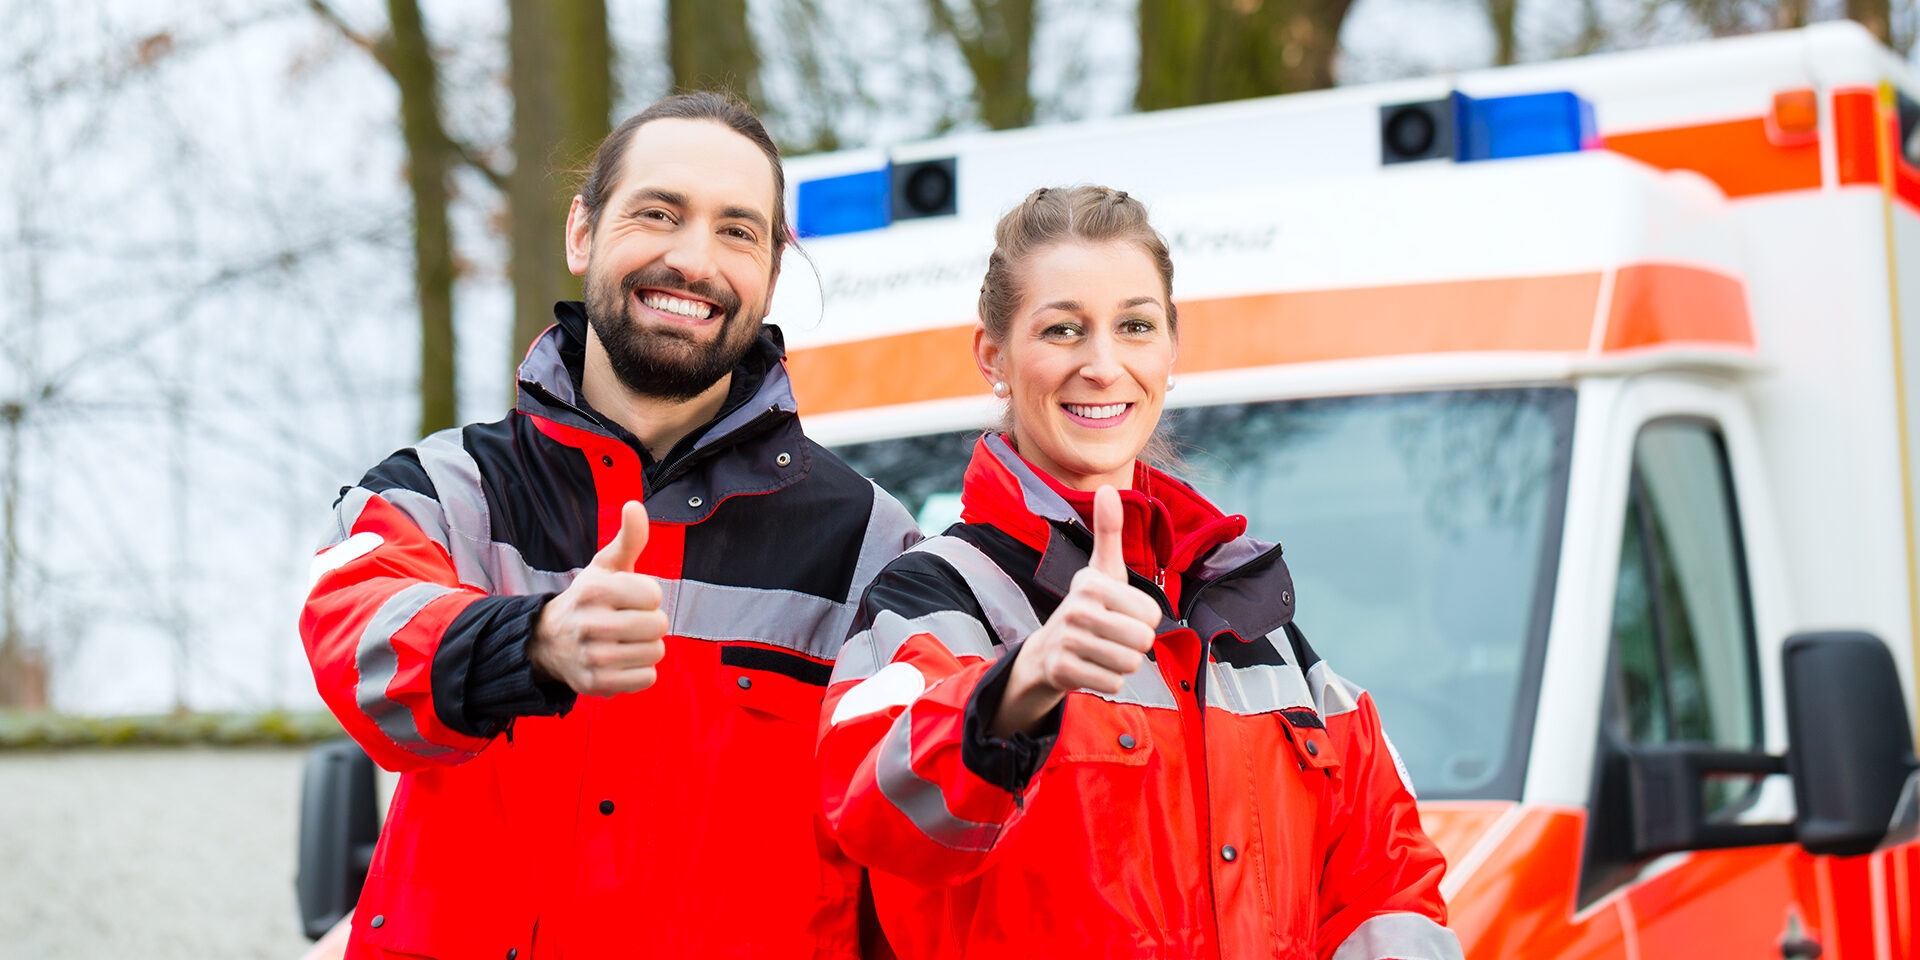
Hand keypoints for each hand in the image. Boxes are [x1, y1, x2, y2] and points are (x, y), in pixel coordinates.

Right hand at [529, 500, 668, 695]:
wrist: (548, 641)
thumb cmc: (589, 599)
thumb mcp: (605, 566)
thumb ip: (629, 538)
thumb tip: (635, 505)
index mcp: (594, 589)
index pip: (654, 595)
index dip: (648, 596)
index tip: (629, 598)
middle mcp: (590, 623)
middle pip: (658, 625)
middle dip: (650, 622)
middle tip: (628, 621)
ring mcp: (592, 656)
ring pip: (656, 652)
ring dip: (646, 647)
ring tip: (624, 641)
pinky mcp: (596, 684)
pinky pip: (647, 678)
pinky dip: (641, 671)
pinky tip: (622, 661)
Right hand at [991, 486, 1161, 736]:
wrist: (1047, 651)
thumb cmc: (1087, 606)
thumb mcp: (1102, 570)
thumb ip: (1108, 531)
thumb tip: (1107, 486)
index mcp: (1092, 584)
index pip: (1152, 614)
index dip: (1145, 619)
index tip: (1123, 614)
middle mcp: (1076, 609)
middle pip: (1142, 640)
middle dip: (1136, 644)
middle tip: (1115, 637)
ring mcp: (1067, 641)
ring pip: (1129, 663)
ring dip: (1122, 662)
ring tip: (1103, 650)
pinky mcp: (1062, 671)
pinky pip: (1113, 683)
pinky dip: (1109, 679)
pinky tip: (1093, 667)